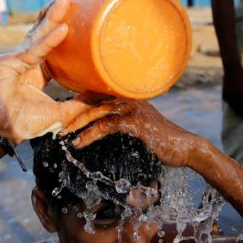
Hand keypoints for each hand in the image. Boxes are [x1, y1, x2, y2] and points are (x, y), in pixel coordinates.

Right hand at [0, 0, 90, 143]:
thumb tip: (104, 93)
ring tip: (66, 0)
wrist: (4, 132)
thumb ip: (81, 102)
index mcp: (36, 71)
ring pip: (36, 35)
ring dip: (52, 17)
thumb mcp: (62, 112)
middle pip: (43, 32)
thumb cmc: (27, 124)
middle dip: (57, 14)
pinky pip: (32, 50)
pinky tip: (62, 29)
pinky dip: (48, 41)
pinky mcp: (7, 62)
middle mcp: (25, 61)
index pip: (51, 44)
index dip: (62, 29)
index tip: (76, 14)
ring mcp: (14, 59)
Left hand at [60, 99, 200, 167]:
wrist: (184, 148)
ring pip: (97, 111)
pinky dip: (90, 134)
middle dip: (73, 112)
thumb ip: (124, 121)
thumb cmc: (162, 140)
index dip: (79, 102)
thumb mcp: (140, 126)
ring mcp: (133, 108)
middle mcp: (130, 97)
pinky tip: (80, 142)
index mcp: (128, 96)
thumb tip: (105, 126)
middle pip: (93, 100)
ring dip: (77, 123)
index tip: (64, 114)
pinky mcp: (136, 122)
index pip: (97, 94)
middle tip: (58, 125)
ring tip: (64, 135)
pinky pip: (106, 126)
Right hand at [222, 65, 242, 117]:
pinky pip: (226, 100)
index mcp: (240, 92)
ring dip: (233, 109)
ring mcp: (227, 93)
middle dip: (238, 113)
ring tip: (236, 113)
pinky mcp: (223, 91)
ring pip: (230, 104)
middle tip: (241, 117)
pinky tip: (231, 105)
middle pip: (235, 107)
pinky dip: (229, 103)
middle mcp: (233, 94)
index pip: (242, 105)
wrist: (231, 68)